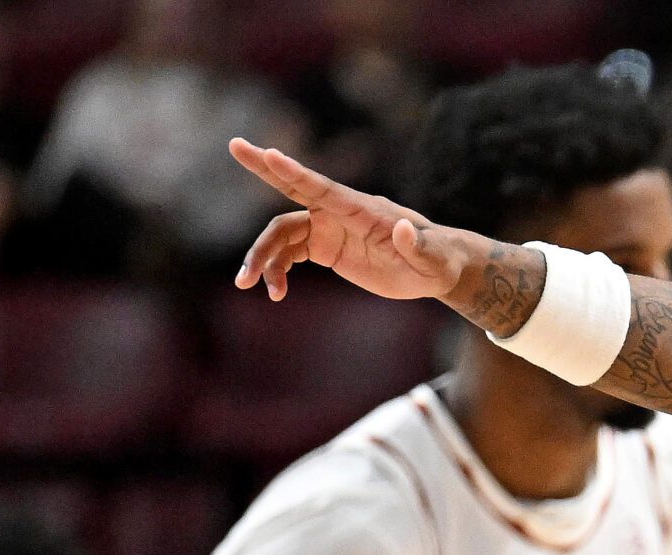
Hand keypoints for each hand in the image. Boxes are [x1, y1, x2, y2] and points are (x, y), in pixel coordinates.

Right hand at [229, 139, 478, 302]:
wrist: (434, 269)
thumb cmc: (436, 261)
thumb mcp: (432, 260)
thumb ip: (418, 246)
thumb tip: (406, 228)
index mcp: (362, 210)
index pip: (324, 188)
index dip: (296, 174)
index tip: (269, 153)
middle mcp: (339, 213)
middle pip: (294, 189)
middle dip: (263, 168)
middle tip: (235, 145)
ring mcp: (329, 228)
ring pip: (283, 234)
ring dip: (262, 257)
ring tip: (246, 285)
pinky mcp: (326, 248)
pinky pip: (290, 254)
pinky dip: (277, 271)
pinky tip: (275, 293)